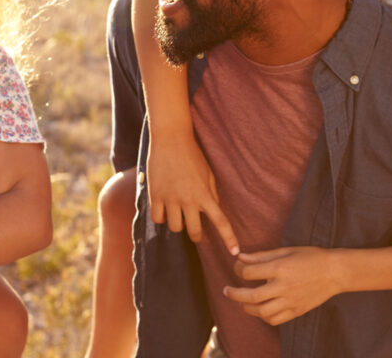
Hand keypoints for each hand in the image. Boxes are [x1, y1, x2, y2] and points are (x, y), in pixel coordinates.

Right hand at [147, 131, 238, 253]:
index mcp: (205, 194)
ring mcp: (171, 199)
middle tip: (197, 232)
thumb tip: (213, 209)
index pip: (221, 222)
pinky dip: (161, 217)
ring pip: (175, 227)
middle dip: (197, 236)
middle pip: (194, 232)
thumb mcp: (208, 174)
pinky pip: (158, 219)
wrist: (171, 139)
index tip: (235, 252)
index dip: (229, 239)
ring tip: (178, 214)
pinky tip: (164, 209)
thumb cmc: (192, 155)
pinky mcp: (155, 195)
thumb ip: (211, 194)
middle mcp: (189, 200)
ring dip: (178, 224)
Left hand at [223, 247, 342, 324]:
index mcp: (280, 268)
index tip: (237, 267)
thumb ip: (262, 256)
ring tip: (242, 301)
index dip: (238, 269)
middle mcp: (284, 286)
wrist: (335, 272)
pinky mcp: (296, 311)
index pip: (249, 272)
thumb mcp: (286, 251)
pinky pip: (275, 320)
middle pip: (252, 296)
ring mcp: (291, 301)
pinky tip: (260, 309)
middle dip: (235, 294)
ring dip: (247, 307)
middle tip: (226, 291)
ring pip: (262, 311)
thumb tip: (241, 257)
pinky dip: (263, 316)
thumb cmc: (311, 257)